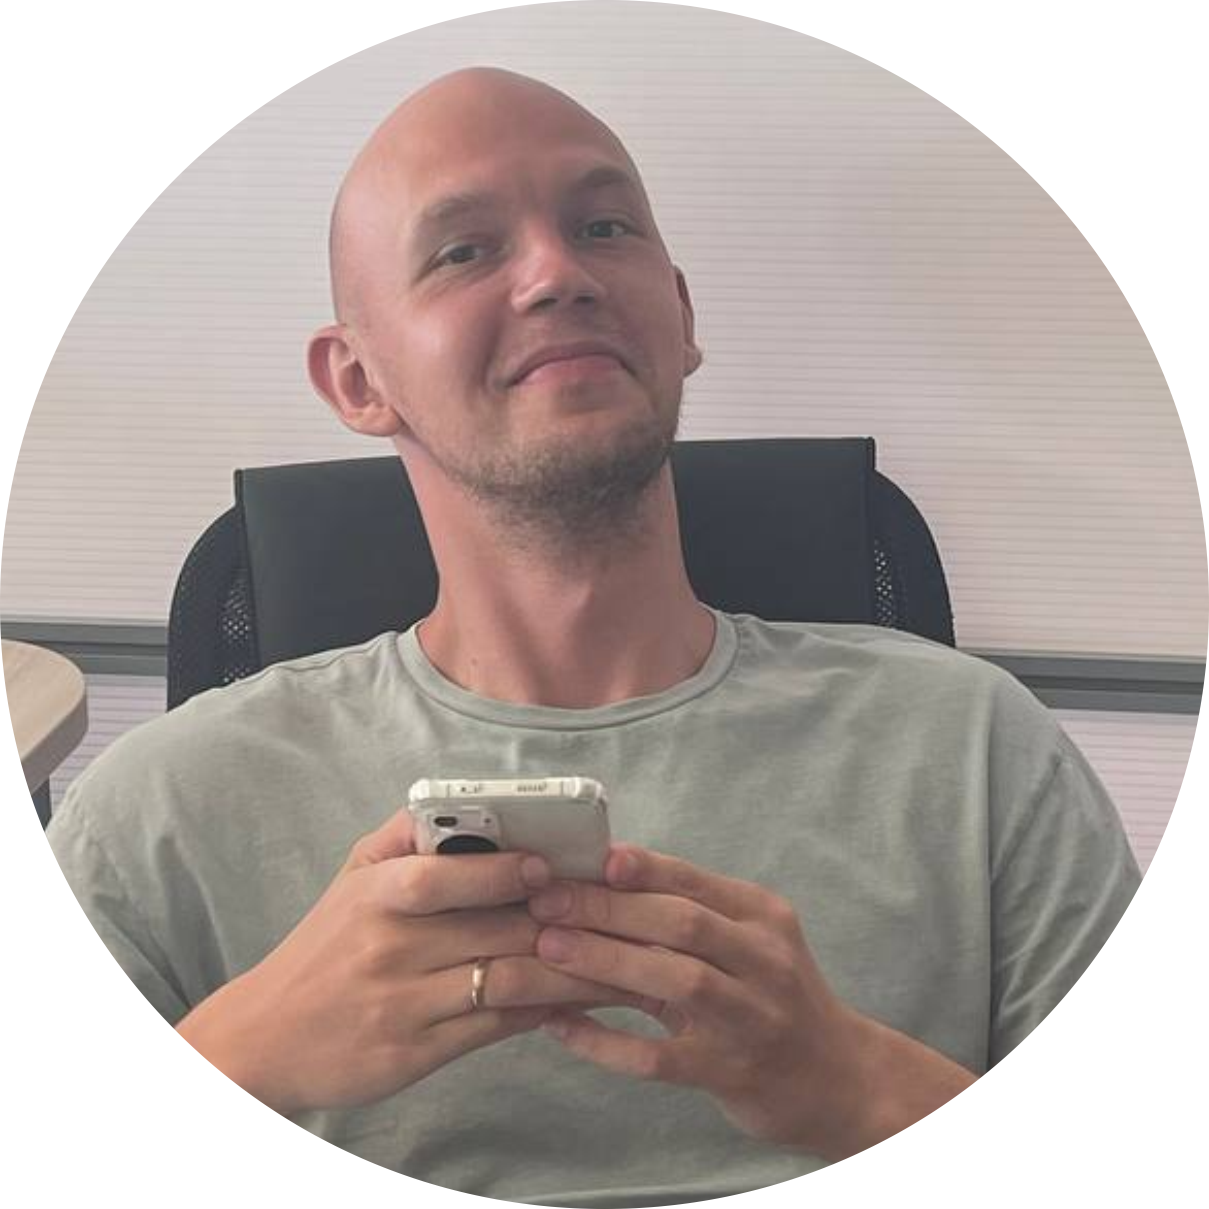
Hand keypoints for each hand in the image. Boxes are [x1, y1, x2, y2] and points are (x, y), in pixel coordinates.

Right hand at [176, 811, 640, 1115]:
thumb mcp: (351, 877)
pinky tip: (575, 998)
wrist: (265, 1036)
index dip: (502, 870)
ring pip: (507, 980)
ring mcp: (404, 1005)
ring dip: (569, 970)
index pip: (443, 876)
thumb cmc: (323, 945)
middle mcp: (389, 949)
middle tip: (619, 910)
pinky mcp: (416, 1053)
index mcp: (375, 895)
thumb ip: (404, 834)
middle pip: (495, 930)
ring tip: (617, 957)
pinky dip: (541, 1010)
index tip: (549, 865)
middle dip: (563, 919)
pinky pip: (494, 1027)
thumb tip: (461, 798)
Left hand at [528, 845, 975, 1159]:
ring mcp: (750, 1018)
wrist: (836, 1077)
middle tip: (547, 902)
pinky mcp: (730, 1073)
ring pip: (675, 979)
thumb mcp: (747, 942)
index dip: (640, 868)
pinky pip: (659, 1058)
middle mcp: (764, 960)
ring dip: (606, 961)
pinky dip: (607, 1042)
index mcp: (762, 916)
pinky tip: (562, 1029)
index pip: (695, 880)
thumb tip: (602, 877)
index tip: (589, 859)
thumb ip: (688, 914)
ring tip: (549, 948)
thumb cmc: (772, 995)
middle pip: (682, 923)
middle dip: (609, 908)